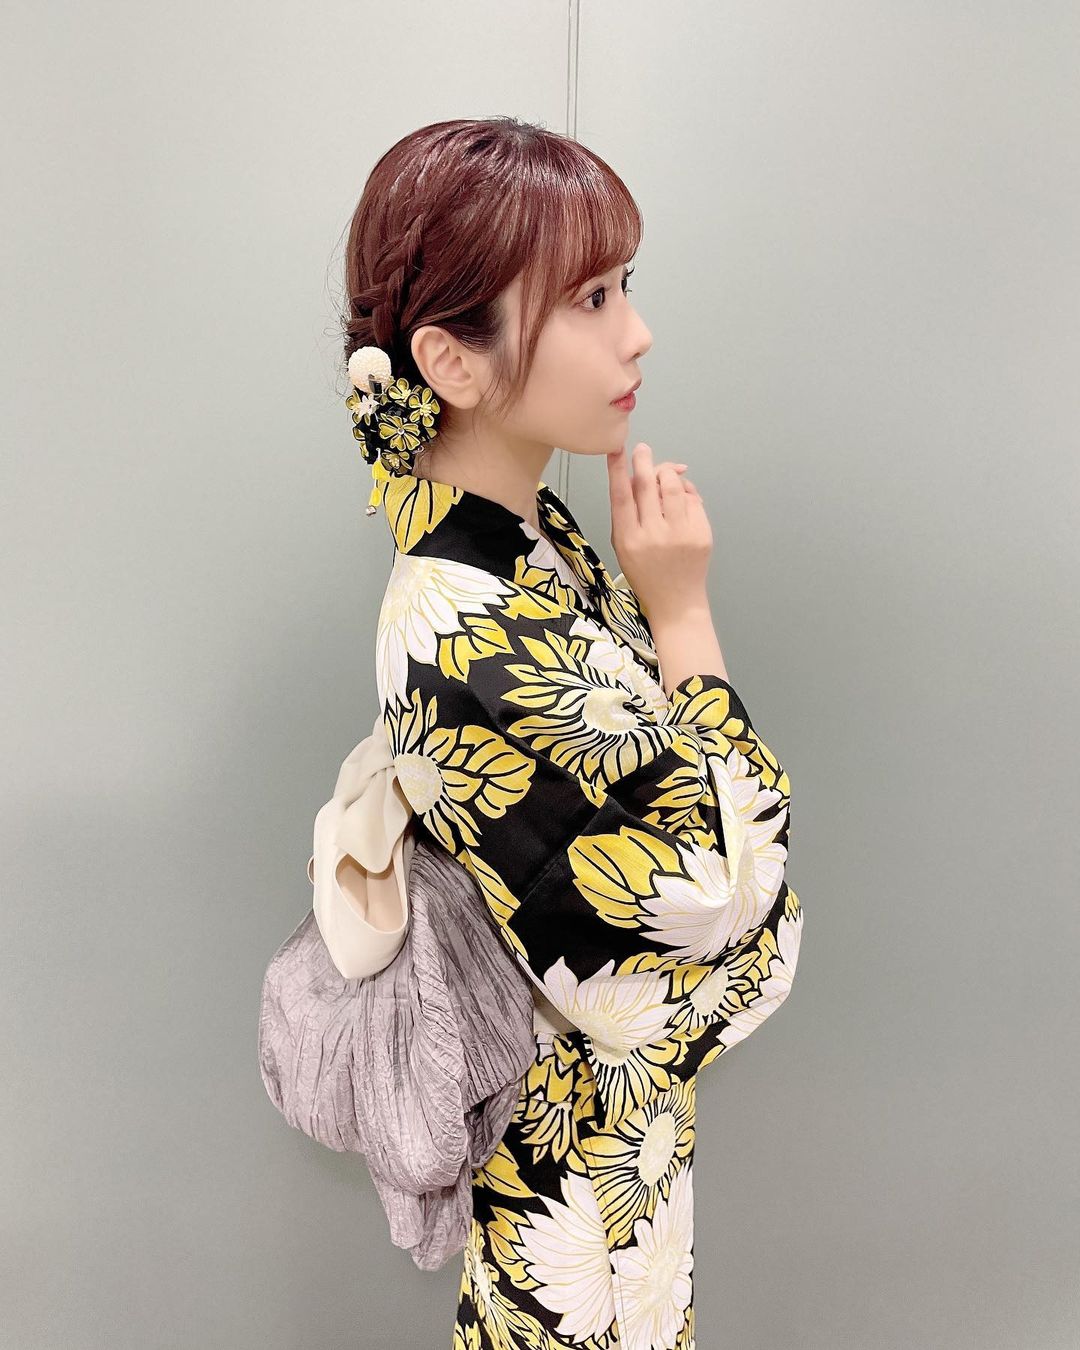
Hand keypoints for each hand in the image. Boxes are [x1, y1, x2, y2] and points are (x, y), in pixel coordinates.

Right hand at [605, 443, 712, 623]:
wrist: (676, 602)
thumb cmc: (646, 573)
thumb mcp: (623, 547)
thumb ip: (626, 515)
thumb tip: (638, 477)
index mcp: (629, 539)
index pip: (622, 496)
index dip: (618, 469)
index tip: (617, 449)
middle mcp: (654, 535)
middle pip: (648, 485)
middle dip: (645, 461)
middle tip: (642, 450)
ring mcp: (681, 534)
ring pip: (674, 486)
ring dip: (667, 473)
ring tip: (664, 473)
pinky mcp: (702, 534)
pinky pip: (693, 499)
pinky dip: (686, 492)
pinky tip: (682, 498)